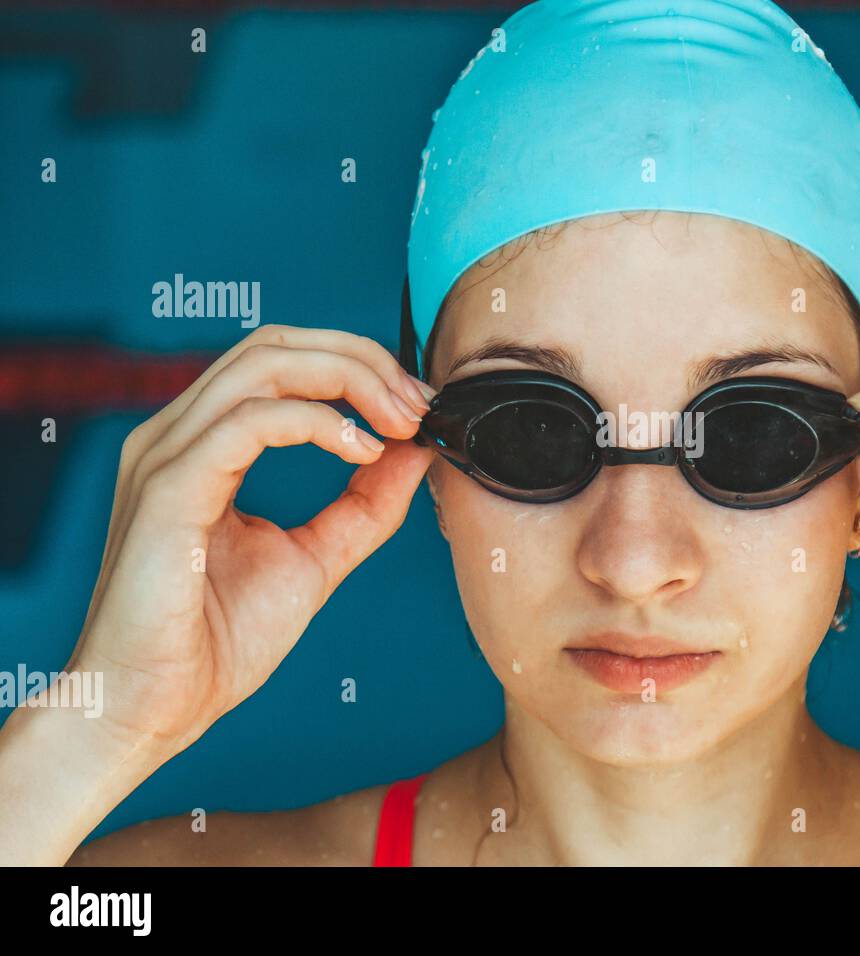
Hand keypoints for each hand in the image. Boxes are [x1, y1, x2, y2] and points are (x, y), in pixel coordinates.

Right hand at [70, 325, 435, 755]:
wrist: (157, 707)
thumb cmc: (218, 639)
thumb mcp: (317, 556)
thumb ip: (366, 504)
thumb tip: (415, 449)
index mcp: (203, 445)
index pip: (281, 361)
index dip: (358, 366)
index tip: (418, 406)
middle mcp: (177, 436)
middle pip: (276, 344)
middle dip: (361, 360)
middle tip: (418, 404)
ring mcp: (166, 456)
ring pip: (264, 365)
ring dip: (349, 381)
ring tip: (400, 422)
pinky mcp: (168, 489)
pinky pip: (249, 421)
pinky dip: (317, 424)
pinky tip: (361, 452)